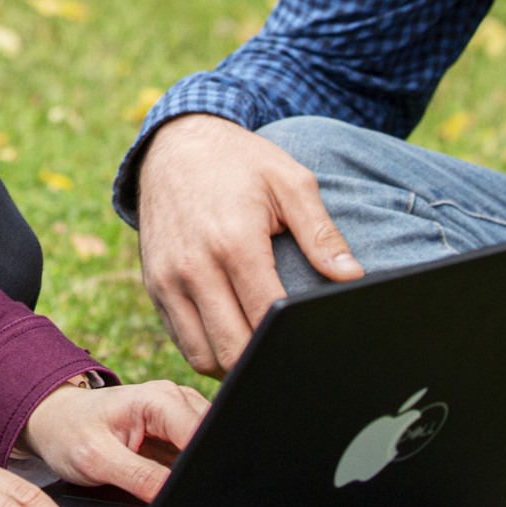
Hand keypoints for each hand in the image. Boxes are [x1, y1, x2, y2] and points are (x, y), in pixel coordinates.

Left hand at [18, 378, 210, 501]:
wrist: (56, 421)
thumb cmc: (70, 432)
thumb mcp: (97, 459)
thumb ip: (140, 477)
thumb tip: (173, 495)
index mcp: (160, 400)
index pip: (202, 436)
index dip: (201, 468)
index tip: (188, 491)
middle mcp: (177, 401)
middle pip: (212, 441)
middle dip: (200, 470)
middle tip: (168, 489)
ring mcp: (180, 416)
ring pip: (207, 450)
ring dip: (194, 471)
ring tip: (157, 480)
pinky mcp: (178, 433)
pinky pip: (195, 455)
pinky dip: (186, 471)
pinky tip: (164, 478)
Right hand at [133, 114, 361, 374]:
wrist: (175, 143)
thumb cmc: (240, 162)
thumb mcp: (290, 182)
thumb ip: (322, 233)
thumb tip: (352, 276)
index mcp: (235, 242)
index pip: (266, 317)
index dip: (291, 340)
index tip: (312, 345)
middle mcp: (194, 265)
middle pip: (232, 348)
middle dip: (264, 360)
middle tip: (291, 356)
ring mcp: (167, 278)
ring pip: (201, 355)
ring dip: (233, 363)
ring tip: (261, 352)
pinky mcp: (153, 284)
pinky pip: (180, 338)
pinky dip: (206, 348)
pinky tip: (231, 336)